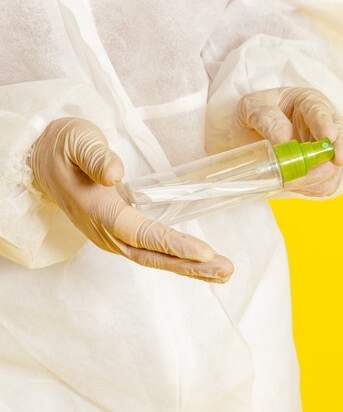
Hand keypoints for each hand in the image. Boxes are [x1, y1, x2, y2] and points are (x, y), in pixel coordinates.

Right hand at [29, 118, 232, 282]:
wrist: (44, 160)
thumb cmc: (65, 148)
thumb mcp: (77, 141)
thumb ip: (95, 156)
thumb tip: (115, 173)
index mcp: (99, 210)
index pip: (141, 233)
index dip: (173, 244)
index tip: (204, 253)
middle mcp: (107, 231)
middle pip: (152, 255)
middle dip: (191, 266)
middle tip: (226, 270)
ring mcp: (114, 236)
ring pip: (154, 257)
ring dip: (189, 267)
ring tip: (223, 272)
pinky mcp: (122, 233)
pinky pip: (152, 250)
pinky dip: (178, 258)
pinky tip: (202, 262)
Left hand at [233, 87, 342, 195]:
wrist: (242, 134)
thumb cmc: (251, 114)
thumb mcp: (252, 106)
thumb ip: (267, 119)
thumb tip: (285, 140)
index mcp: (309, 103)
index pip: (321, 112)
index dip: (326, 125)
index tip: (329, 137)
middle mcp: (323, 126)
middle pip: (339, 141)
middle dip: (335, 155)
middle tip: (330, 164)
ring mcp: (324, 151)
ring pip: (333, 168)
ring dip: (315, 178)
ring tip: (286, 181)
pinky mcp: (319, 171)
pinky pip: (325, 185)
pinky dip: (311, 188)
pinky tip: (291, 185)